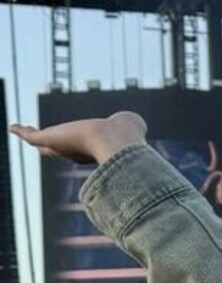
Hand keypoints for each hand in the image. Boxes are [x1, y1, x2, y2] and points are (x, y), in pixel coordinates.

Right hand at [9, 110, 146, 163]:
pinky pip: (31, 137)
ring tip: (18, 131)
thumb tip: (140, 124)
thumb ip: (133, 125)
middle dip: (47, 145)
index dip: (71, 148)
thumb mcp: (131, 126)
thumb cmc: (129, 137)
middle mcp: (75, 151)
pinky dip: (21, 132)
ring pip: (41, 143)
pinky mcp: (50, 140)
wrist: (116, 143)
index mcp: (92, 149)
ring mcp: (62, 147)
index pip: (77, 150)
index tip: (66, 148)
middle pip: (55, 149)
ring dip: (30, 136)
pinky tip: (11, 127)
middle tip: (35, 138)